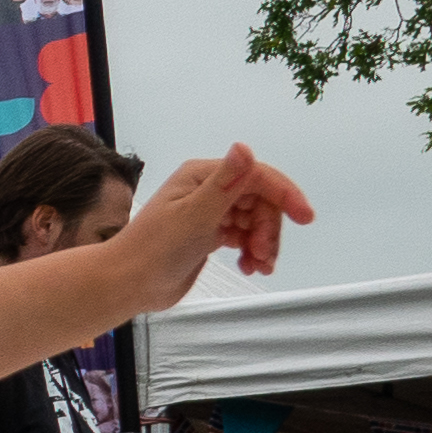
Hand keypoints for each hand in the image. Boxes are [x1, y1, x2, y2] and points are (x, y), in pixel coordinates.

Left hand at [102, 143, 315, 305]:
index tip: (305, 218)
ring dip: (263, 244)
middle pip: (260, 202)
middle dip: (269, 229)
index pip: (256, 175)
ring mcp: (209, 213)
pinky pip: (243, 237)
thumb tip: (244, 147)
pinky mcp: (209, 235)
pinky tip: (249, 267)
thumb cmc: (153, 249)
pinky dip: (251, 251)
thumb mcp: (194, 215)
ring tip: (259, 267)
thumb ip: (224, 184)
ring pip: (254, 221)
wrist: (126, 285)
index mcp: (202, 176)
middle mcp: (207, 189)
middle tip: (264, 256)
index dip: (284, 194)